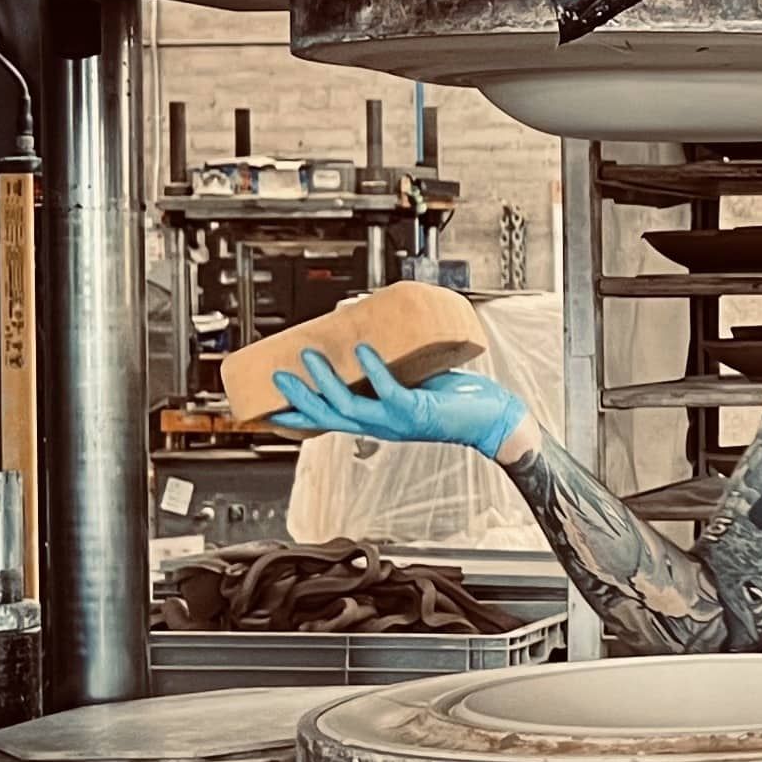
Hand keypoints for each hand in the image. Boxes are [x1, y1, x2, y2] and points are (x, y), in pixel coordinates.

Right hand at [268, 345, 531, 463]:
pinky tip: (363, 349)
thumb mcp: (412, 383)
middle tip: (278, 378)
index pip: (329, 422)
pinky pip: (387, 389)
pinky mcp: (415, 410)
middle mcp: (382, 426)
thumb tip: (369, 335)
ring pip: (348, 405)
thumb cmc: (456, 402)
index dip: (298, 417)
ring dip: (326, 380)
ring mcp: (396, 420)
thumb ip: (390, 368)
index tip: (270, 409)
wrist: (491, 420)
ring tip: (311, 356)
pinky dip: (373, 369)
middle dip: (300, 399)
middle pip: (328, 416)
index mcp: (377, 421)